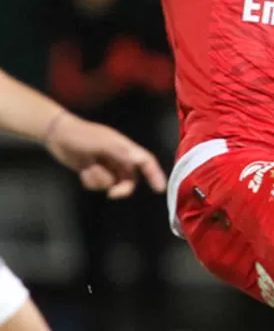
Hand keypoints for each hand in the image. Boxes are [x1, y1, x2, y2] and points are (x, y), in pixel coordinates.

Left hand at [44, 112, 166, 198]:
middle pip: (130, 179)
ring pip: (112, 183)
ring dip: (100, 180)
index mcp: (125, 148)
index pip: (146, 162)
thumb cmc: (81, 136)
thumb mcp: (102, 143)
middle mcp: (119, 158)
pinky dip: (90, 181)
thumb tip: (137, 161)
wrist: (57, 135)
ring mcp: (107, 165)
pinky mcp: (95, 172)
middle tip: (111, 195)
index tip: (159, 189)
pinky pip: (98, 185)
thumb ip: (120, 152)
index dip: (155, 175)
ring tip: (88, 168)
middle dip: (121, 188)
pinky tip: (83, 170)